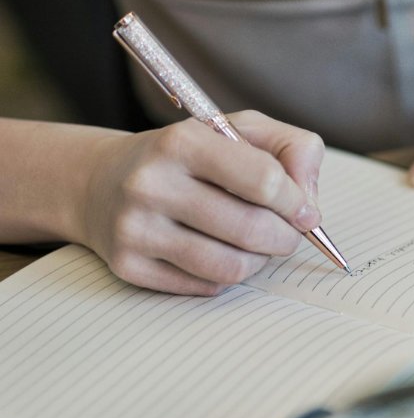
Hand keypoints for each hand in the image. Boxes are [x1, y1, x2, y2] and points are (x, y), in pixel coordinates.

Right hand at [80, 111, 324, 294]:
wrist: (101, 181)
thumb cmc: (190, 155)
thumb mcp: (241, 130)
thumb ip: (293, 149)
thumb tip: (308, 202)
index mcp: (183, 141)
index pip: (265, 180)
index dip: (296, 202)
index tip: (305, 212)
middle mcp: (152, 184)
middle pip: (252, 229)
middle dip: (286, 237)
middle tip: (289, 234)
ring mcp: (135, 229)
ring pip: (231, 266)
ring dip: (260, 261)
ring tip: (259, 246)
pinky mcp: (128, 266)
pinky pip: (205, 287)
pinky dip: (227, 276)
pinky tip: (221, 253)